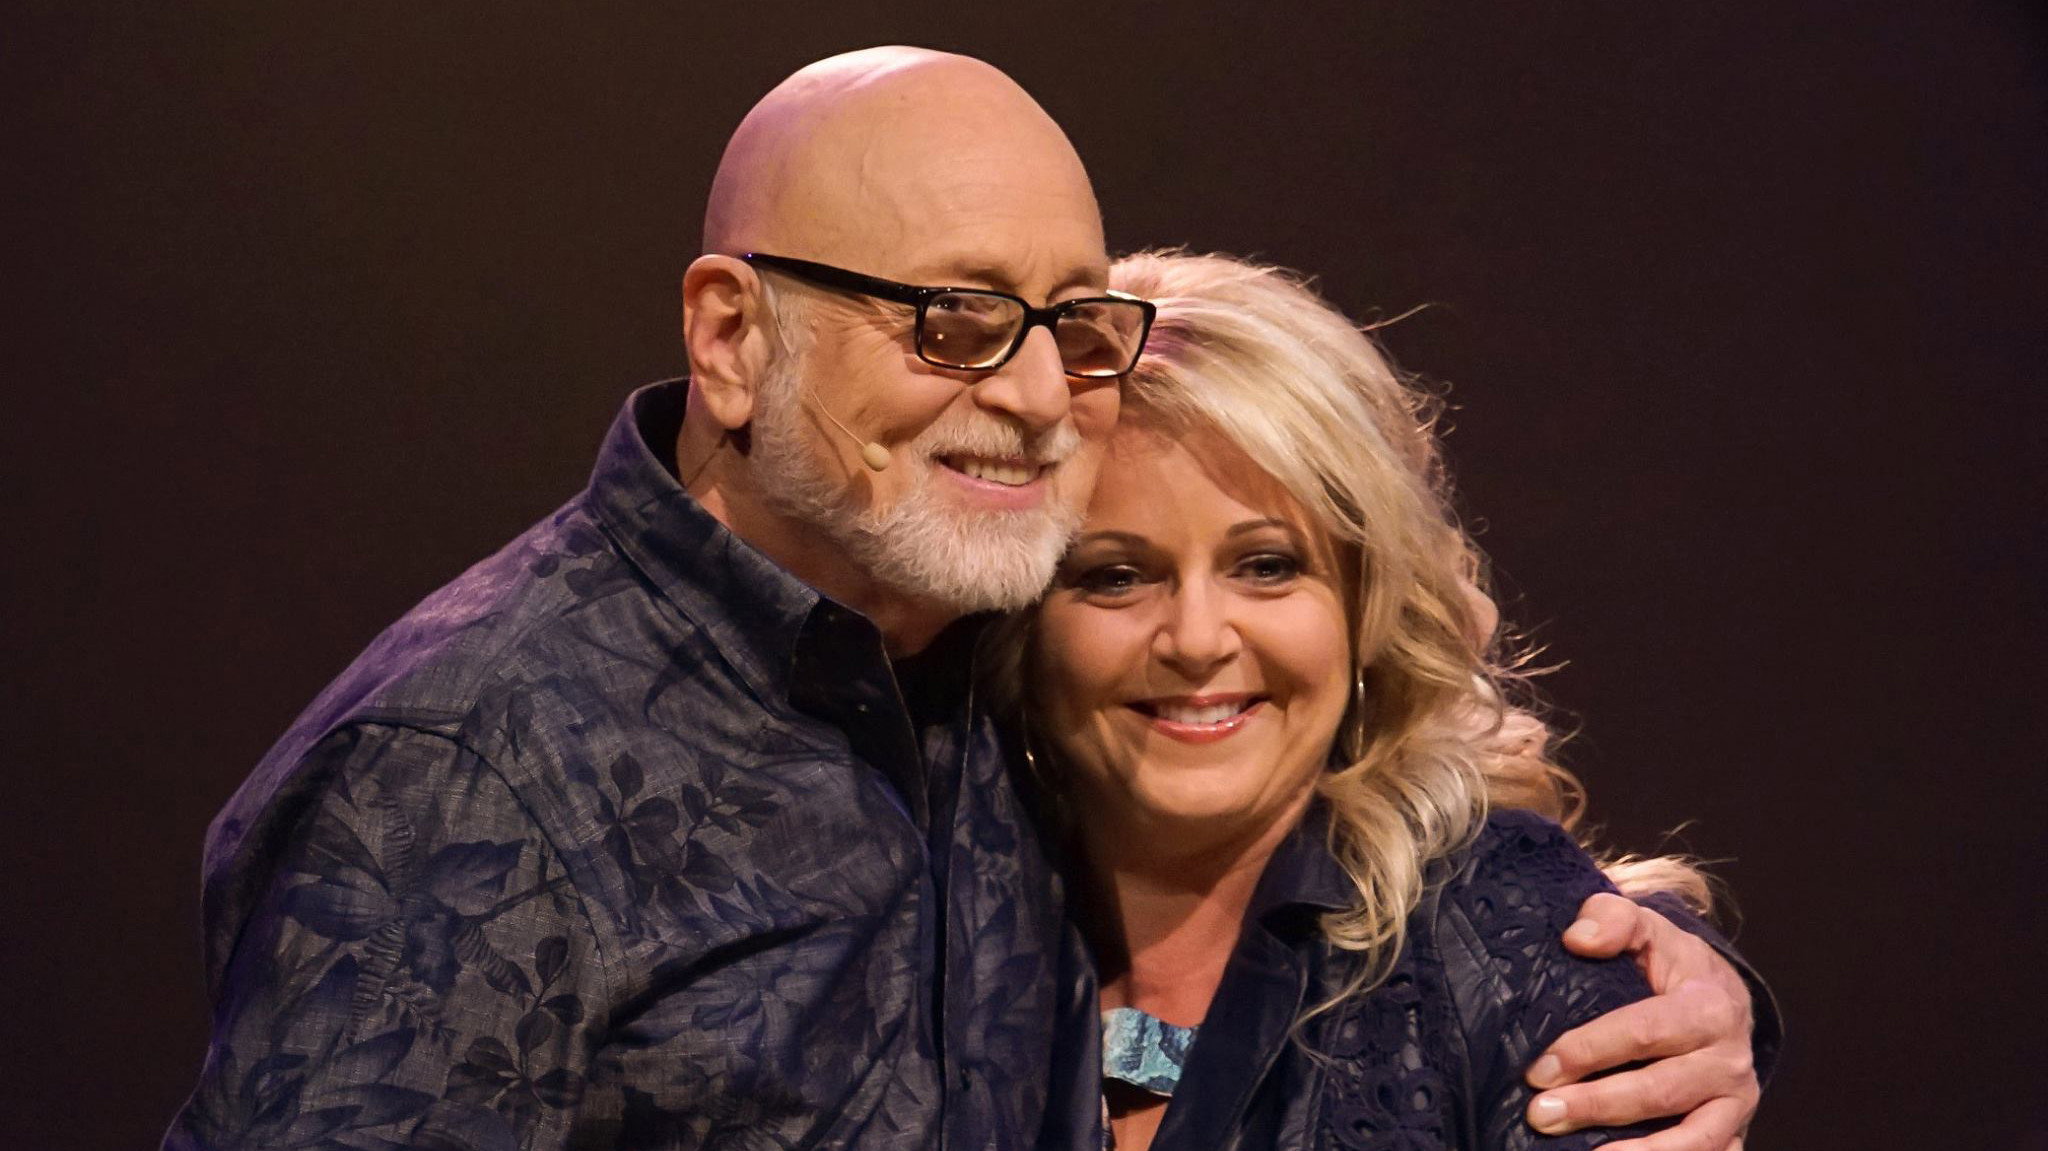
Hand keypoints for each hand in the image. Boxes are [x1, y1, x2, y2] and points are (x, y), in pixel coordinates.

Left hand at [1525, 892, 1758, 1149]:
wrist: (1723, 997)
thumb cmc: (1671, 965)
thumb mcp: (1646, 928)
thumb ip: (1612, 919)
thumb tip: (1578, 938)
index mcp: (1709, 1006)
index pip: (1645, 1031)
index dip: (1590, 1050)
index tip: (1539, 1068)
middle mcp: (1729, 1060)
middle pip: (1661, 1091)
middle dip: (1598, 1105)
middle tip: (1541, 1114)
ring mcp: (1736, 1103)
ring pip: (1693, 1139)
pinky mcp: (1733, 1131)